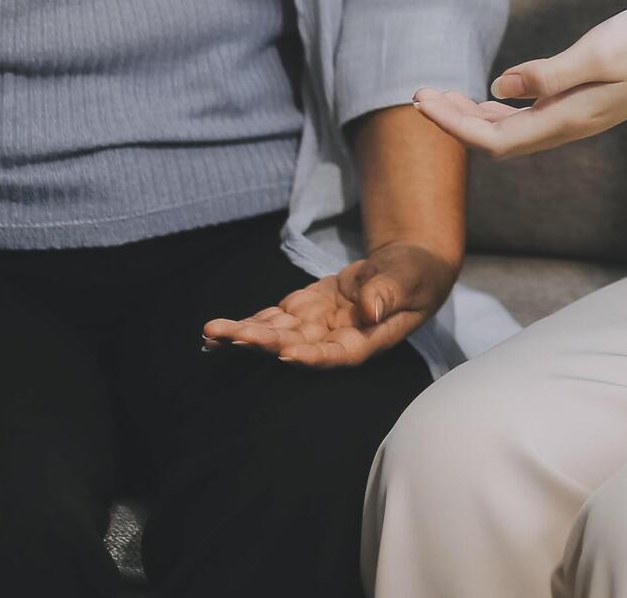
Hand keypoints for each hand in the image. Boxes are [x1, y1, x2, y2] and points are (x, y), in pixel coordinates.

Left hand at [199, 240, 455, 366]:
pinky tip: (219, 331)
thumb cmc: (416, 276)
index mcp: (364, 340)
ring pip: (276, 333)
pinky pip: (274, 318)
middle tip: (229, 337)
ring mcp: (317, 325)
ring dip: (244, 334)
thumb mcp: (410, 279)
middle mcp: (334, 339)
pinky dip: (248, 321)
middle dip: (261, 342)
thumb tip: (369, 309)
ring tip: (210, 334)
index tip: (284, 353)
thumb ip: (390, 293)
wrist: (407, 269)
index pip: (336, 354)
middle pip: (294, 345)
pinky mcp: (306, 309)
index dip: (311, 356)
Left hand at [414, 0, 626, 159]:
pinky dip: (504, 107)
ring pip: (516, 130)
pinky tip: (495, 93)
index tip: (420, 101)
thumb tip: (499, 88)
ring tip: (445, 96)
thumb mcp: (598, 51)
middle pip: (499, 139)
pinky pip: (535, 116)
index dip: (453, 124)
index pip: (495, 137)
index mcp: (569, 116)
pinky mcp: (591, 100)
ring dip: (477, 116)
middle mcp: (572, 123)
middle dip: (456, 121)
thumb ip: (547, 74)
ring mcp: (582, 114)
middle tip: (419, 96)